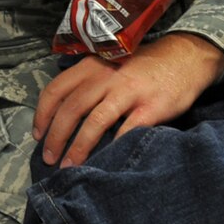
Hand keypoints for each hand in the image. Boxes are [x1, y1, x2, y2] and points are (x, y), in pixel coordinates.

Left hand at [33, 33, 223, 167]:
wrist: (186, 57)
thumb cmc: (144, 66)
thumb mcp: (110, 63)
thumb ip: (89, 81)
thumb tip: (63, 114)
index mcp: (92, 65)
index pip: (56, 89)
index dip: (43, 114)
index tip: (38, 134)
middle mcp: (107, 76)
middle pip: (71, 108)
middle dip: (56, 137)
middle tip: (50, 158)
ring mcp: (129, 91)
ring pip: (95, 122)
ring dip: (78, 147)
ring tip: (70, 166)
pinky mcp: (151, 107)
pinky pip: (126, 131)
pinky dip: (113, 148)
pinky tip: (105, 162)